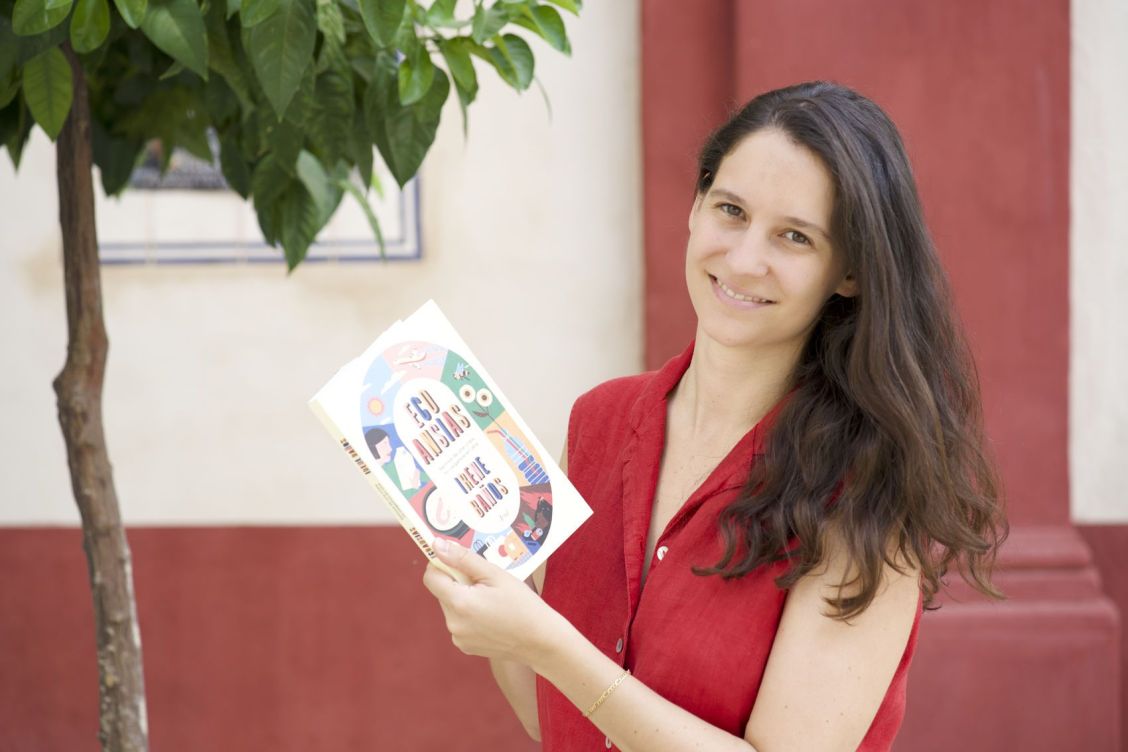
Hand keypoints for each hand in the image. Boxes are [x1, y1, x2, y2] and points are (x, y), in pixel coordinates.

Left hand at [422, 538, 562, 664]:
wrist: (541, 641)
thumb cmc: (523, 605)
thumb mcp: (496, 574)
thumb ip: (463, 559)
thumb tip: (437, 545)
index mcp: (460, 603)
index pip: (431, 577)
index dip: (440, 565)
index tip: (458, 561)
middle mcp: (453, 623)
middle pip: (441, 592)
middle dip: (457, 582)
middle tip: (484, 581)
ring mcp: (458, 638)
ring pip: (450, 607)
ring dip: (463, 598)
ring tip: (491, 600)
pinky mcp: (465, 646)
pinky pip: (459, 622)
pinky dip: (469, 615)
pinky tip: (491, 615)